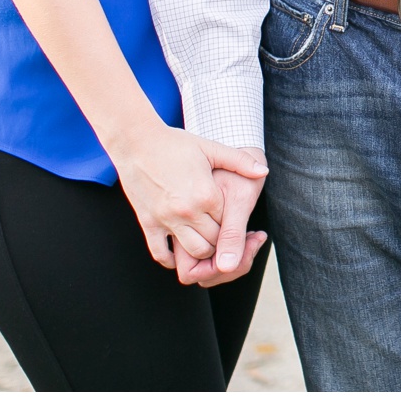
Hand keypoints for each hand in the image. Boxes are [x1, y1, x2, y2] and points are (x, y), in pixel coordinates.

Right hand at [111, 122, 268, 269]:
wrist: (136, 142)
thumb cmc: (174, 143)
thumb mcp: (210, 148)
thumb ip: (239, 161)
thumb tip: (264, 171)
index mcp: (206, 194)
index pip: (230, 223)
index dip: (233, 221)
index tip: (234, 216)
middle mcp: (187, 211)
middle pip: (216, 241)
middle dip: (222, 238)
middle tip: (223, 230)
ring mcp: (166, 220)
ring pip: (194, 252)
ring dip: (203, 249)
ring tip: (205, 237)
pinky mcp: (148, 224)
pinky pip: (161, 254)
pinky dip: (173, 259)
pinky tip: (180, 251)